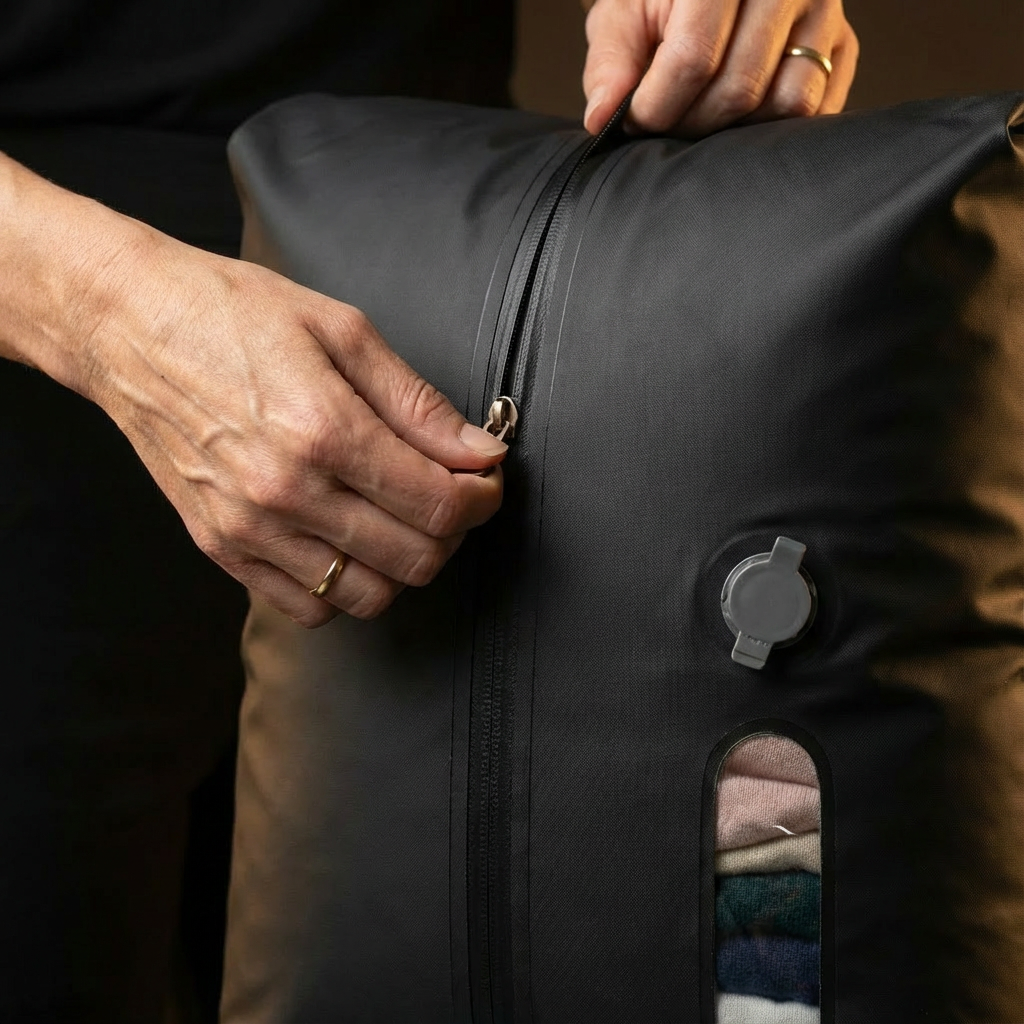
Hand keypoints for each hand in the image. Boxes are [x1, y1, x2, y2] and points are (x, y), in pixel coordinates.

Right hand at [0, 159, 505, 626]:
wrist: (128, 328)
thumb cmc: (232, 314)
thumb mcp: (342, 331)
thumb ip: (418, 404)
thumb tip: (480, 451)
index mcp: (324, 431)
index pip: (439, 504)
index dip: (482, 497)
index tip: (486, 477)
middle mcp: (286, 493)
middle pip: (415, 559)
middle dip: (454, 530)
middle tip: (451, 494)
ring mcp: (249, 530)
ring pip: (368, 597)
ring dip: (404, 564)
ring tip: (400, 518)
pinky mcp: (221, 549)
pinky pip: (309, 608)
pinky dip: (345, 587)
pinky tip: (348, 540)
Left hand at [582, 0, 857, 136]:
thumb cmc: (663, 1)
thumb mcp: (623, 17)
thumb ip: (609, 64)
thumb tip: (602, 118)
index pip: (694, 57)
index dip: (657, 106)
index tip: (634, 120)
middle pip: (739, 88)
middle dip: (691, 124)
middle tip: (665, 123)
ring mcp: (824, 11)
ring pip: (786, 103)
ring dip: (734, 131)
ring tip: (700, 116)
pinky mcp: (842, 43)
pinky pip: (816, 109)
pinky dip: (772, 128)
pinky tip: (738, 117)